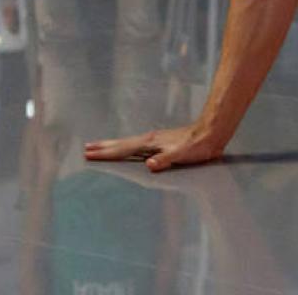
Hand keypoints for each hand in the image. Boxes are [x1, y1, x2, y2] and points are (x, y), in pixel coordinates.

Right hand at [84, 121, 226, 172]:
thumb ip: (165, 160)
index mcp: (151, 143)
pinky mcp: (160, 141)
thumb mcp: (181, 155)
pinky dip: (125, 146)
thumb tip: (148, 165)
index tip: (90, 154)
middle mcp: (149, 139)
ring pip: (127, 143)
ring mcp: (154, 139)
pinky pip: (135, 144)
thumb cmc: (197, 146)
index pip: (123, 149)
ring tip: (99, 146)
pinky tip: (126, 149)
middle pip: (121, 144)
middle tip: (86, 148)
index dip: (106, 153)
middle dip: (104, 147)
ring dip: (112, 145)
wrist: (211, 132)